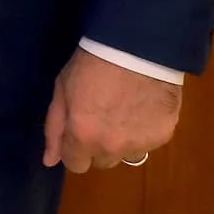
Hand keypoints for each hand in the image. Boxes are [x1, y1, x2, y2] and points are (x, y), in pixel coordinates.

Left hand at [42, 48, 182, 172]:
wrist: (137, 47)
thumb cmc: (92, 63)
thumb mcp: (62, 90)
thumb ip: (54, 128)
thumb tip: (49, 161)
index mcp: (84, 136)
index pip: (76, 166)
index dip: (74, 149)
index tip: (78, 130)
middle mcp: (113, 147)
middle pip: (102, 162)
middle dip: (98, 145)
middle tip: (101, 117)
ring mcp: (141, 143)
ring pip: (127, 155)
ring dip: (122, 141)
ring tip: (123, 111)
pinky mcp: (164, 135)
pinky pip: (148, 143)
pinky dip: (144, 131)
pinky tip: (142, 107)